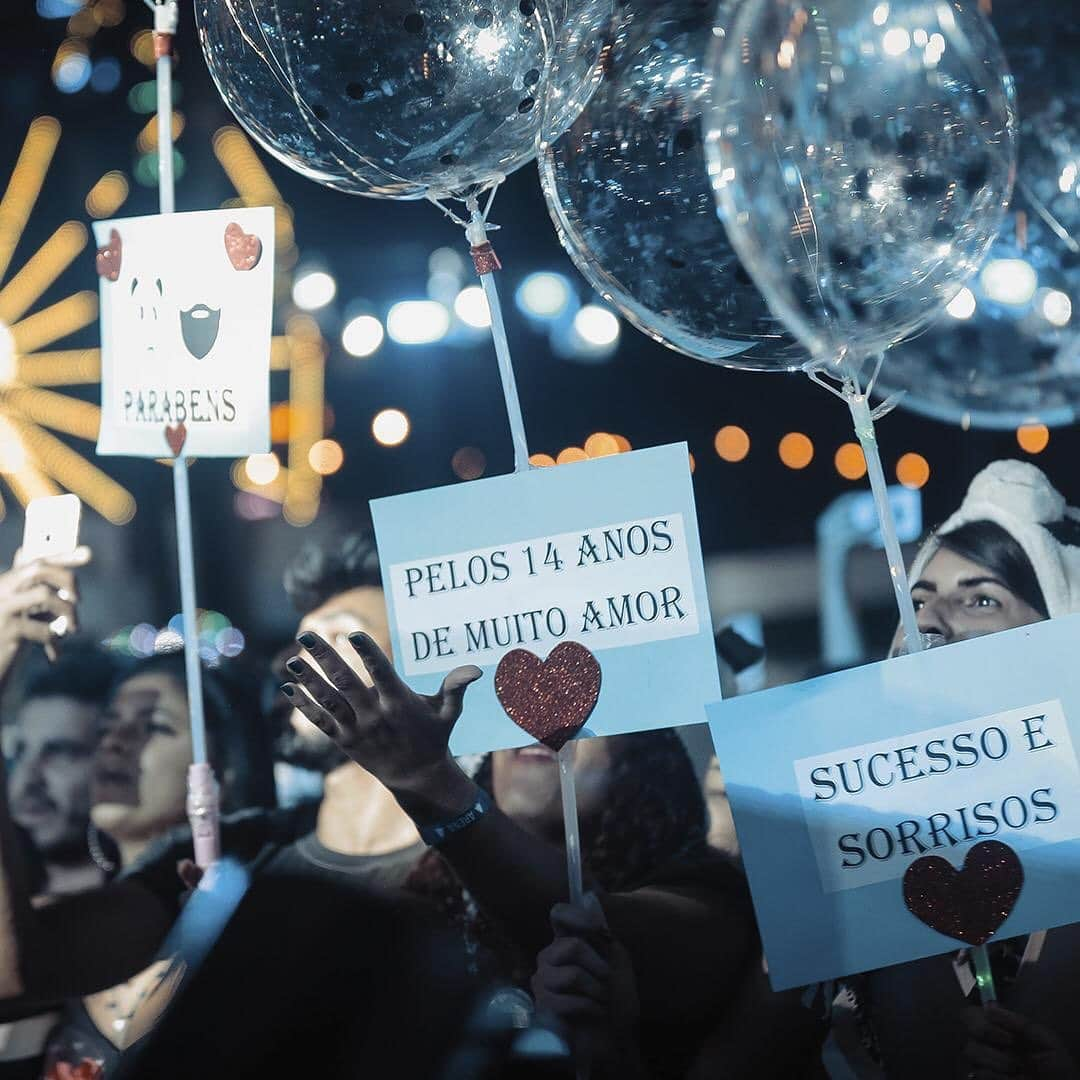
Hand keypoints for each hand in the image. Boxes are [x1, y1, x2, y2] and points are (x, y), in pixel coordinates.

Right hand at [0, 546, 89, 669]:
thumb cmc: (9, 640)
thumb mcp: (25, 613)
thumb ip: (38, 594)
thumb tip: (66, 574)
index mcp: (6, 583)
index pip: (35, 560)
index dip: (62, 555)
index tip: (87, 553)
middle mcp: (1, 590)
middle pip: (39, 569)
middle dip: (67, 579)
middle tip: (79, 600)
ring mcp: (2, 609)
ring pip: (45, 595)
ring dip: (67, 612)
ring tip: (73, 629)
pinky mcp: (8, 630)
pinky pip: (44, 628)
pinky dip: (55, 639)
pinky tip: (54, 653)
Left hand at [281, 630, 481, 817]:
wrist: (417, 779)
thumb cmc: (434, 737)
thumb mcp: (448, 713)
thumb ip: (455, 688)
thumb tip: (474, 670)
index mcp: (399, 704)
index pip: (382, 674)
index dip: (368, 654)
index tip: (353, 635)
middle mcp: (375, 716)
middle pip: (346, 683)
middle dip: (325, 659)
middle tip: (307, 637)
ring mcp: (357, 730)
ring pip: (328, 701)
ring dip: (308, 680)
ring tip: (291, 661)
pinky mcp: (344, 742)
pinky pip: (320, 721)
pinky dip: (303, 705)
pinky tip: (288, 688)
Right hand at [531, 893, 642, 1071]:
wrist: (617, 1037)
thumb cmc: (617, 999)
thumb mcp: (618, 959)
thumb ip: (603, 931)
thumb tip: (590, 895)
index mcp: (566, 943)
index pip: (559, 914)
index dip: (577, 916)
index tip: (596, 929)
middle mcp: (549, 958)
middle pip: (571, 944)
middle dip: (598, 964)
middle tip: (606, 980)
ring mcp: (543, 983)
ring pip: (572, 974)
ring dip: (596, 989)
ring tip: (600, 1000)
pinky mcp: (543, 1007)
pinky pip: (568, 1000)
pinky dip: (590, 1007)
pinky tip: (593, 1013)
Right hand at [962, 1004, 1079, 1079]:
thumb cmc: (1056, 1066)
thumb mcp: (1046, 1041)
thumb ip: (1021, 1023)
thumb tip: (989, 1007)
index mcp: (1002, 1028)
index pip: (973, 1013)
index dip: (981, 1019)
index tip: (1007, 1035)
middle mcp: (989, 1042)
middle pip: (967, 1027)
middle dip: (986, 1035)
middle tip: (1010, 1046)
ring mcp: (984, 1061)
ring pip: (970, 1051)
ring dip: (994, 1060)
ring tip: (1016, 1069)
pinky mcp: (984, 1077)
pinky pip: (977, 1073)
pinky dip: (995, 1076)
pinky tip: (1010, 1079)